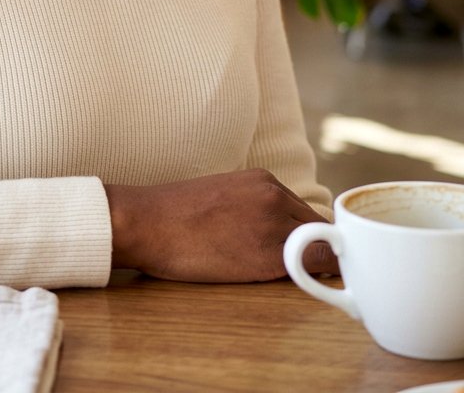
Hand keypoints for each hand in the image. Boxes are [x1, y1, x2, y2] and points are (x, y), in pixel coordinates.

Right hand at [105, 168, 338, 282]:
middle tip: (307, 275)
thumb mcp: (224, 198)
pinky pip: (312, 266)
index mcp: (262, 180)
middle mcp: (274, 195)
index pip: (307, 213)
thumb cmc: (175, 217)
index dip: (313, 238)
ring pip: (322, 247)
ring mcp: (273, 223)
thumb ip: (255, 208)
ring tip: (301, 282)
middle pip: (319, 229)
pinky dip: (317, 277)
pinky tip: (306, 286)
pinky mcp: (269, 254)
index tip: (310, 256)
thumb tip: (281, 234)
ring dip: (317, 265)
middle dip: (318, 251)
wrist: (146, 222)